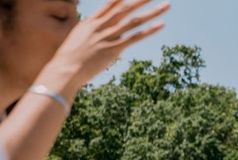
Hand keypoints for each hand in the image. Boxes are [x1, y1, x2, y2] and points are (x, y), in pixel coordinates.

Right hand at [42, 0, 169, 95]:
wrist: (65, 69)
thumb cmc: (69, 58)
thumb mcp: (78, 39)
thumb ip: (90, 33)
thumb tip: (98, 34)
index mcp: (91, 21)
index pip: (111, 3)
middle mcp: (101, 25)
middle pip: (125, 7)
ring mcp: (108, 36)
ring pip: (135, 20)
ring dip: (153, 12)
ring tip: (167, 5)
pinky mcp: (114, 49)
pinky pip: (135, 37)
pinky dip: (150, 31)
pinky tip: (161, 24)